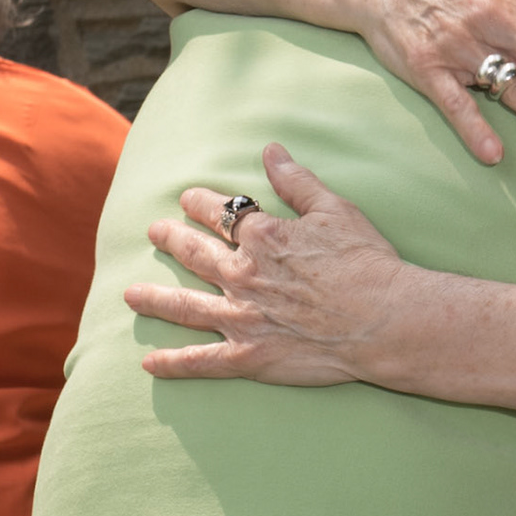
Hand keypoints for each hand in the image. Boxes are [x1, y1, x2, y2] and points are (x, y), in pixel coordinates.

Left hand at [125, 144, 408, 383]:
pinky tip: (150, 365)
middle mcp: (243, 275)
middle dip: (171, 240)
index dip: (202, 203)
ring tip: (130, 294)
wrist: (385, 319)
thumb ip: (296, 181)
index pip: (222, 214)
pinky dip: (174, 364)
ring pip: (185, 306)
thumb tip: (269, 151)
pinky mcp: (250, 356)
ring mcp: (242, 318)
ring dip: (155, 298)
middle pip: (195, 254)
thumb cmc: (366, 262)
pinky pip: (202, 361)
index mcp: (263, 237)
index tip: (188, 198)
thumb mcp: (335, 210)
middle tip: (153, 232)